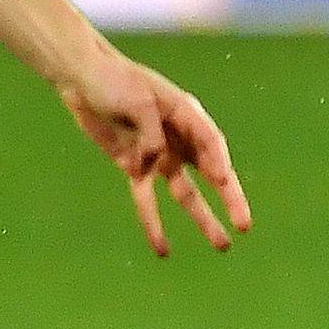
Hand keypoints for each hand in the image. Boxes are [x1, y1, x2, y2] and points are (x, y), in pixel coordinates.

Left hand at [57, 49, 251, 255]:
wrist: (83, 79)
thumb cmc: (114, 80)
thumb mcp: (137, 99)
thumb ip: (150, 131)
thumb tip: (154, 161)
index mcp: (185, 113)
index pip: (210, 142)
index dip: (218, 162)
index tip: (222, 180)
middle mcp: (179, 138)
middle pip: (209, 172)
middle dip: (228, 198)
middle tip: (245, 225)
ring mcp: (159, 155)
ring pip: (186, 193)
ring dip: (203, 219)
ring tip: (222, 245)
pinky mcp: (136, 168)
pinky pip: (147, 200)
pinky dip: (153, 223)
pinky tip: (162, 248)